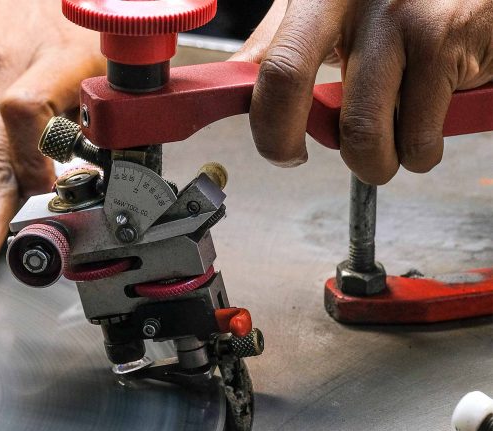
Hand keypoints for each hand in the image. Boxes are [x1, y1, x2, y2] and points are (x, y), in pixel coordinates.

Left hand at [231, 0, 492, 183]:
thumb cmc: (407, 5)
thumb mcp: (334, 9)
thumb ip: (284, 42)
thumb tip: (237, 80)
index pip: (268, 64)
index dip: (262, 120)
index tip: (275, 147)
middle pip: (287, 83)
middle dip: (283, 146)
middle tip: (297, 159)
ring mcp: (399, 14)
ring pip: (360, 133)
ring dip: (373, 162)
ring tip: (388, 145)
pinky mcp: (445, 38)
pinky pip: (417, 138)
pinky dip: (420, 152)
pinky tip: (428, 125)